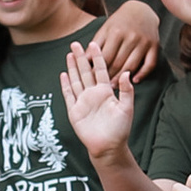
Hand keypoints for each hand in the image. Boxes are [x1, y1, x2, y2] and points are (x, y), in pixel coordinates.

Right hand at [60, 39, 141, 162]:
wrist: (109, 147)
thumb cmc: (120, 129)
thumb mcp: (127, 108)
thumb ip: (126, 90)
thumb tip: (126, 73)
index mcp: (106, 92)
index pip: (100, 70)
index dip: (97, 58)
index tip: (94, 44)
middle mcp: (93, 94)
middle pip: (85, 72)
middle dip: (81, 58)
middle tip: (75, 44)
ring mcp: (83, 102)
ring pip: (76, 81)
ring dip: (72, 68)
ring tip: (69, 54)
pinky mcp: (75, 111)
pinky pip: (69, 95)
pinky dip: (66, 85)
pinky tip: (63, 74)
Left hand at [91, 0, 162, 82]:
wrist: (141, 10)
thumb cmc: (119, 21)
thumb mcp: (105, 28)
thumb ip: (96, 44)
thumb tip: (83, 59)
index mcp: (116, 32)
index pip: (105, 57)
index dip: (97, 69)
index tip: (91, 79)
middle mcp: (131, 37)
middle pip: (118, 63)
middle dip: (109, 77)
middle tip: (102, 87)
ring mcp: (144, 42)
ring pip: (132, 66)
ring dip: (122, 78)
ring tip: (114, 87)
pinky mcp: (155, 46)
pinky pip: (150, 64)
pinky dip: (143, 74)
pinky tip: (134, 80)